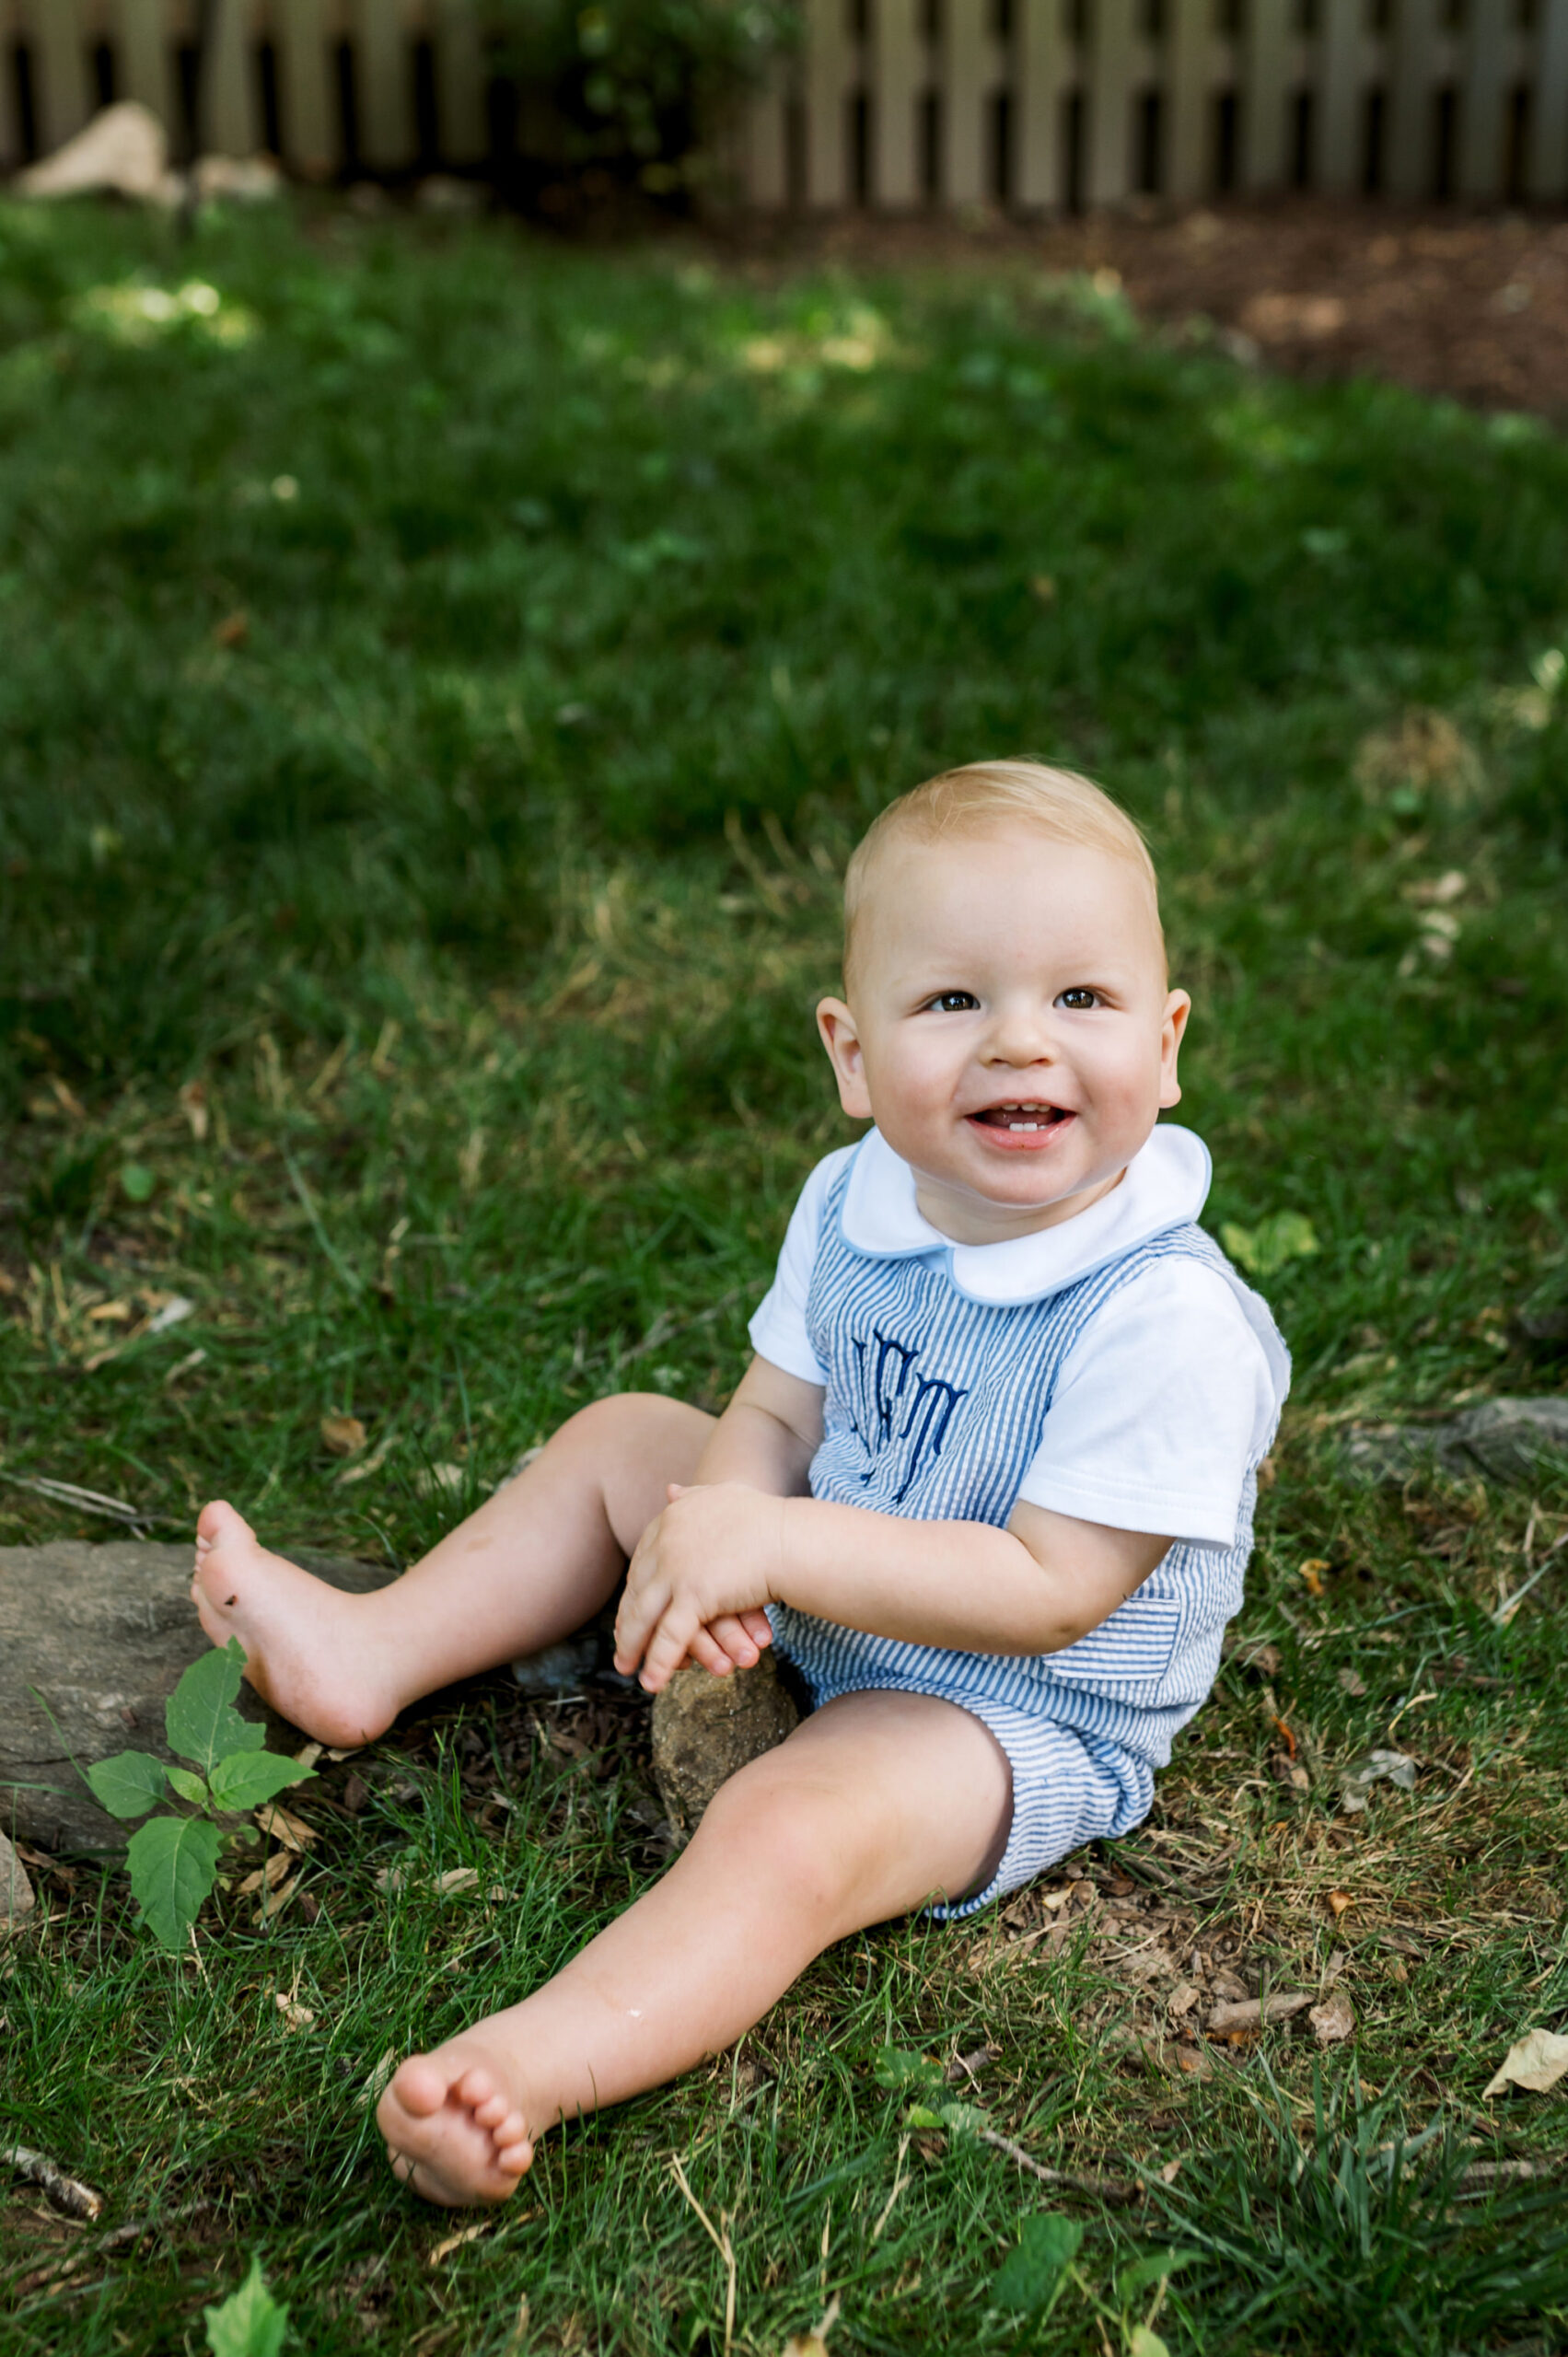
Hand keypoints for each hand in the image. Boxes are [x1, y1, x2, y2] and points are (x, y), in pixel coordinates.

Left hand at [614, 1483, 787, 1693]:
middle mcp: (666, 1542)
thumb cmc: (767, 1520)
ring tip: (627, 1668)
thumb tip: (669, 1491)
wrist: (792, 1537)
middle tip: (621, 1643)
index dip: (636, 1590)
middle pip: (638, 1590)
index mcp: (670, 1520)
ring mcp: (677, 1569)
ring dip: (633, 1648)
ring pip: (645, 1617)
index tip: (631, 1609)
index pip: (643, 1562)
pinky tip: (650, 1684)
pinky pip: (670, 1637)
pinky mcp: (694, 1595)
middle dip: (627, 1621)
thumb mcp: (722, 1496)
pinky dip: (658, 1663)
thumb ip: (694, 1496)